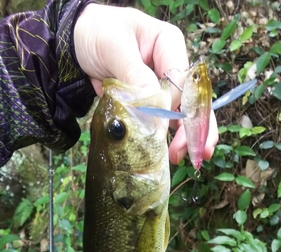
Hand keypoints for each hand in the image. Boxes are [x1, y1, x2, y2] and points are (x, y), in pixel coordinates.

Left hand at [74, 4, 217, 163]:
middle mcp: (171, 66)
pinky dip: (167, 139)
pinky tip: (169, 155)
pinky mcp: (150, 104)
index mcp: (168, 44)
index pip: (181, 78)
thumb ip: (134, 72)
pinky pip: (163, 123)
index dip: (175, 104)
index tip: (162, 124)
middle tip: (190, 151)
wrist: (77, 45)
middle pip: (191, 99)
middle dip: (194, 127)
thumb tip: (153, 101)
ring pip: (183, 115)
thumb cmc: (97, 33)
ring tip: (180, 157)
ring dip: (185, 138)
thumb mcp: (113, 46)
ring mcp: (162, 87)